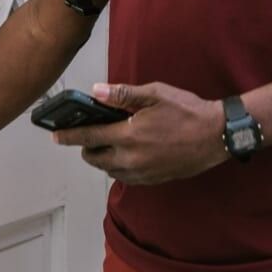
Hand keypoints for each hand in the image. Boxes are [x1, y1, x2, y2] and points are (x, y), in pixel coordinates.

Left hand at [52, 82, 229, 185]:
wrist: (216, 135)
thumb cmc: (187, 111)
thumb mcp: (155, 94)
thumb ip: (122, 95)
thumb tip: (96, 92)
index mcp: (129, 135)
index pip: (88, 137)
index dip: (69, 136)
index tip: (56, 136)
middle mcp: (131, 158)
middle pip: (95, 158)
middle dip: (86, 148)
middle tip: (88, 135)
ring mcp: (142, 172)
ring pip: (109, 169)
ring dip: (102, 158)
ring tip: (108, 142)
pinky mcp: (153, 179)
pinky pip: (126, 176)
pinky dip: (119, 166)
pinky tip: (127, 153)